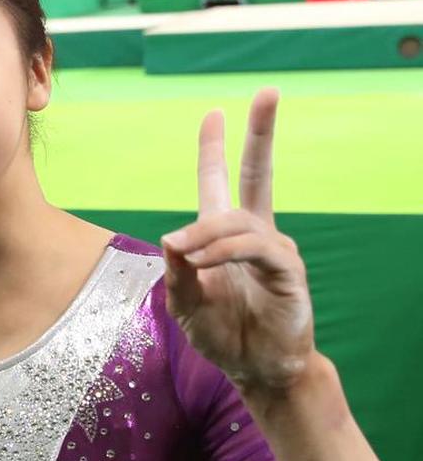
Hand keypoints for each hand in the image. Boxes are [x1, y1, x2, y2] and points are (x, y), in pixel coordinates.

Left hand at [161, 89, 314, 394]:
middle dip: (261, 134)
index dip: (216, 149)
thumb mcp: (184, 301)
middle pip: (256, 174)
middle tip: (268, 93)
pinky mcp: (287, 270)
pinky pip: (254, 247)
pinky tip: (203, 260)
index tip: (214, 113)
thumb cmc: (220, 333)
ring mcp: (273, 248)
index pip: (220, 182)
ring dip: (204, 235)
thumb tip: (172, 238)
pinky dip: (224, 251)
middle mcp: (253, 233)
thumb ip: (175, 270)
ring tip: (184, 255)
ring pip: (237, 221)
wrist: (255, 368)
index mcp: (224, 235)